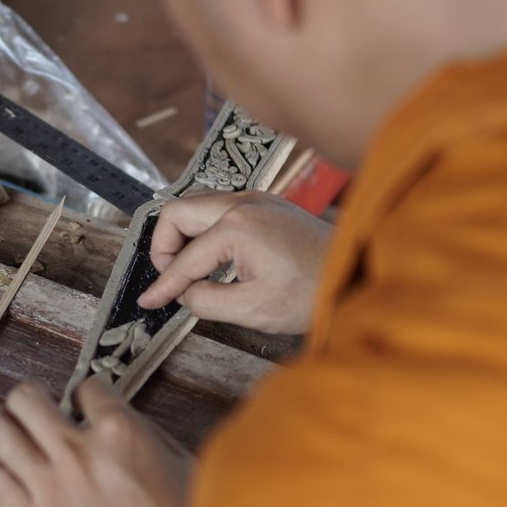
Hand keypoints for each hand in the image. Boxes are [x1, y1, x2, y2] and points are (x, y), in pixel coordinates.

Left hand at [0, 378, 191, 506]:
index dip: (87, 395)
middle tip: (39, 410)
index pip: (85, 387)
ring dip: (7, 427)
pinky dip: (3, 473)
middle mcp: (78, 453)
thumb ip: (141, 431)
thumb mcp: (178, 462)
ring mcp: (49, 487)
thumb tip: (114, 416)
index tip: (87, 405)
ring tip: (17, 434)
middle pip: (25, 396)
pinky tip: (19, 477)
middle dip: (33, 398)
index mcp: (120, 433)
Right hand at [137, 191, 329, 334]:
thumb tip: (184, 294)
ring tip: (189, 272)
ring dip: (185, 237)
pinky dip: (206, 231)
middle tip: (169, 278)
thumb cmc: (313, 292)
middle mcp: (243, 202)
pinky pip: (220, 209)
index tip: (148, 301)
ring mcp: (256, 198)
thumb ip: (207, 301)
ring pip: (197, 206)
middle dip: (164, 247)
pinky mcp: (267, 203)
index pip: (185, 260)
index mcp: (237, 227)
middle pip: (178, 212)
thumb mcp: (253, 309)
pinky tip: (215, 260)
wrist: (358, 273)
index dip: (163, 285)